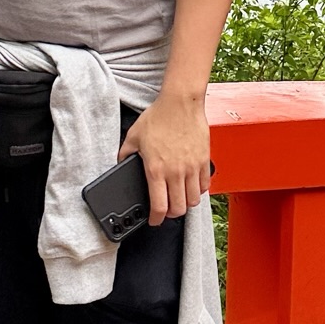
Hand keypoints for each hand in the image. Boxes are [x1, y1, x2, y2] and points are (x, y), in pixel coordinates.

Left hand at [120, 87, 211, 224]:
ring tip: (179, 198)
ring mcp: (192, 167)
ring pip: (193, 200)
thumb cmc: (158, 117)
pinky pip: (204, 185)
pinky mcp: (204, 161)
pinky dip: (198, 190)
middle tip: (166, 210)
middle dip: (171, 214)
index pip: (159, 206)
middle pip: (178, 209)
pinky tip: (191, 186)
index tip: (153, 220)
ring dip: (186, 203)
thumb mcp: (133, 136)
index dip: (155, 219)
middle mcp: (175, 172)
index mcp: (156, 169)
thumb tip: (120, 163)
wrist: (180, 103)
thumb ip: (124, 154)